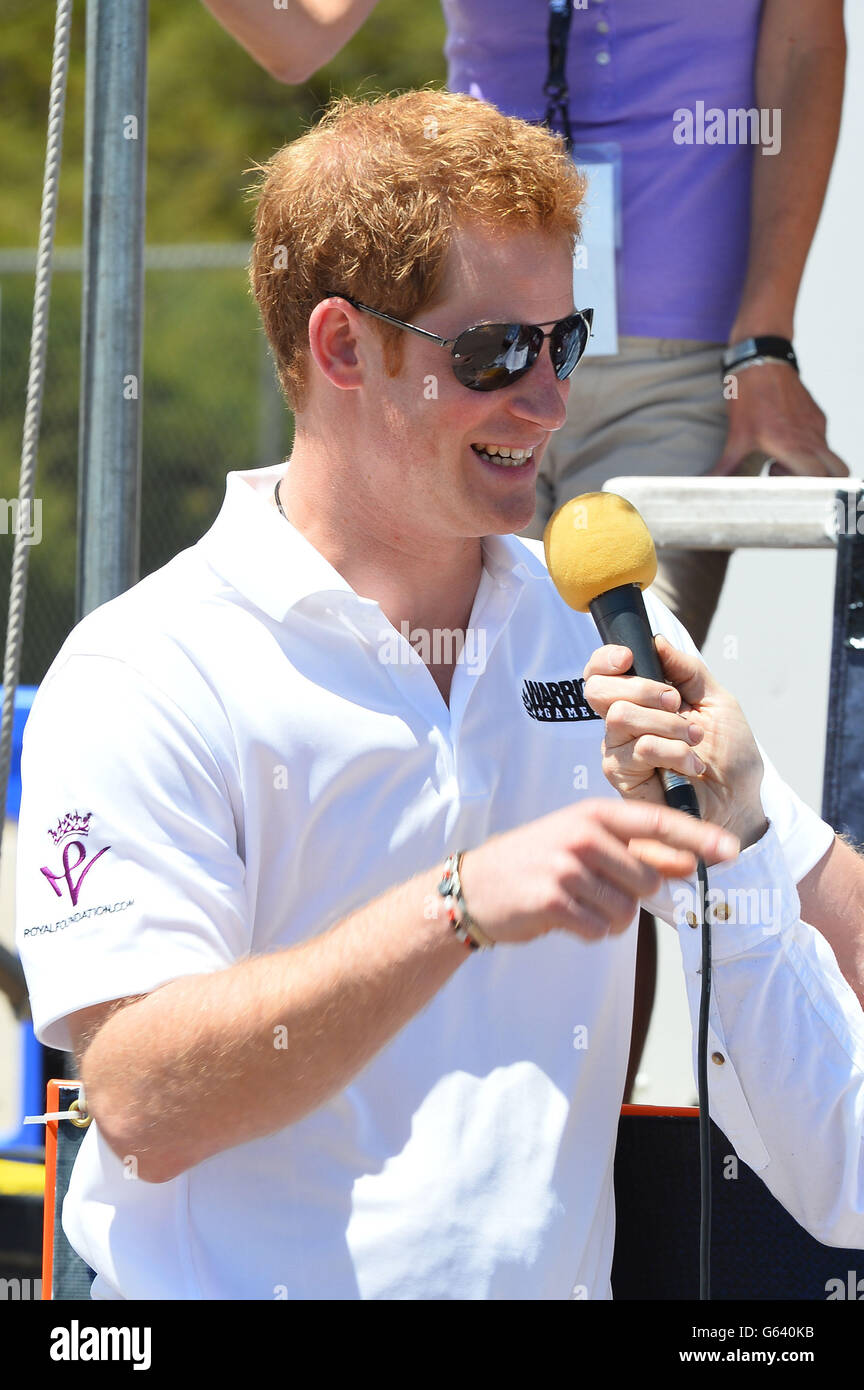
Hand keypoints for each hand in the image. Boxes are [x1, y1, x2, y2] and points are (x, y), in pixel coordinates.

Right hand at [457, 798, 738, 945]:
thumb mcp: (585, 845)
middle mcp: (584, 835)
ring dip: (609, 919)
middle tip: (596, 891)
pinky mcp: (554, 900)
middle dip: (632, 896)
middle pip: (649, 880)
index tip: (733, 852)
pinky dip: (588, 932)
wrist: (474, 887)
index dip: (698, 839)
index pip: (658, 824)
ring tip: (576, 904)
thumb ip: (637, 853)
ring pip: (626, 911)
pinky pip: (600, 930)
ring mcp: (568, 867)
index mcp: (593, 814)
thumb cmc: (536, 862)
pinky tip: (563, 917)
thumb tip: (690, 862)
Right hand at [582, 636, 767, 853]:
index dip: (604, 660)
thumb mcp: (717, 700)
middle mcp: (622, 724)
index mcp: (639, 701)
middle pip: (599, 690)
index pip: (600, 673)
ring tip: (695, 739)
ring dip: (668, 723)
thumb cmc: (728, 754)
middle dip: (643, 688)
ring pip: (620, 717)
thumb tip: (657, 641)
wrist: (739, 801)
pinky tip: (691, 765)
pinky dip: (673, 751)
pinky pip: (639, 749)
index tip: (629, 656)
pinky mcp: (623, 778)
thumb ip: (687, 670)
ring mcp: (619, 751)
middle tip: (676, 703)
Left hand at [712, 363, 846, 477]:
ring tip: (780, 458)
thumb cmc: (750, 396)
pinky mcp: (817, 417)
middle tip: (786, 473)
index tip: (782, 482)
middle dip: (816, 481)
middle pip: (837, 472)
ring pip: (828, 456)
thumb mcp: (736, 437)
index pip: (818, 478)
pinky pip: (821, 440)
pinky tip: (782, 442)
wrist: (761, 360)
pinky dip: (807, 449)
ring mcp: (817, 426)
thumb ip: (726, 467)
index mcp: (792, 445)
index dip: (806, 488)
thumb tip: (710, 484)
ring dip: (808, 465)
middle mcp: (811, 437)